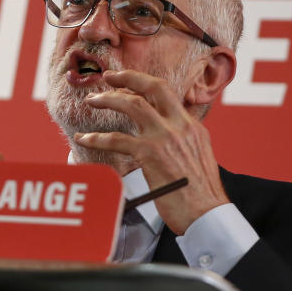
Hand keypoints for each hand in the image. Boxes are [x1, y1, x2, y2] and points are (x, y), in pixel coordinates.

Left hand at [73, 69, 227, 233]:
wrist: (208, 214)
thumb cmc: (202, 195)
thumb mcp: (199, 158)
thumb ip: (183, 143)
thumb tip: (167, 142)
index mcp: (192, 127)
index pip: (167, 95)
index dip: (144, 83)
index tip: (129, 81)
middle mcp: (180, 126)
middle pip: (153, 87)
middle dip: (128, 77)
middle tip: (109, 77)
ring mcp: (165, 138)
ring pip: (132, 104)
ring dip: (108, 99)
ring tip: (92, 101)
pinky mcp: (150, 154)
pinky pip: (117, 139)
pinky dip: (96, 137)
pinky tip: (84, 139)